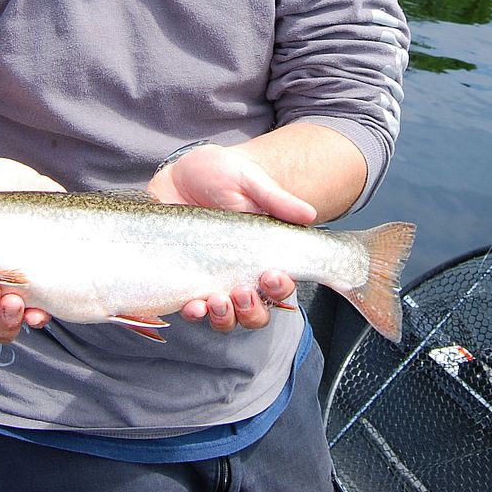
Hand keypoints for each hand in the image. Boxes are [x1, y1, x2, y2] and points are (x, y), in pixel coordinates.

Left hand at [150, 144, 312, 332]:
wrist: (181, 173)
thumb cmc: (222, 174)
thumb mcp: (250, 180)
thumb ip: (277, 199)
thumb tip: (309, 215)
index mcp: (261, 255)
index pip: (279, 284)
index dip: (280, 288)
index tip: (271, 274)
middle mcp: (238, 274)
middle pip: (255, 312)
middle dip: (252, 310)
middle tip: (242, 291)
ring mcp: (210, 280)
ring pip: (225, 318)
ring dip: (224, 317)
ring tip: (217, 301)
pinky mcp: (182, 279)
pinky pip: (191, 308)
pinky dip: (193, 313)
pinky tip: (192, 306)